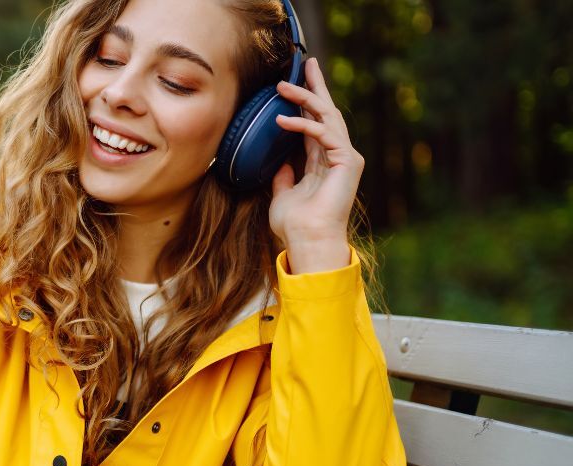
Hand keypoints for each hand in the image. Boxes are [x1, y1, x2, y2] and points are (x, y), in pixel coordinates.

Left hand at [269, 56, 362, 250]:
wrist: (308, 241)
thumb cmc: (296, 224)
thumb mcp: (282, 194)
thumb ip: (283, 177)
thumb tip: (279, 163)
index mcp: (323, 161)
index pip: (315, 123)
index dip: (306, 102)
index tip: (296, 82)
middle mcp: (338, 155)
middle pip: (327, 113)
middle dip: (315, 87)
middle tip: (306, 64)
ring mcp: (345, 157)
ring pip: (327, 117)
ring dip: (305, 99)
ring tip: (282, 87)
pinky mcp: (346, 161)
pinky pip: (324, 134)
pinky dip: (303, 125)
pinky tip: (282, 120)